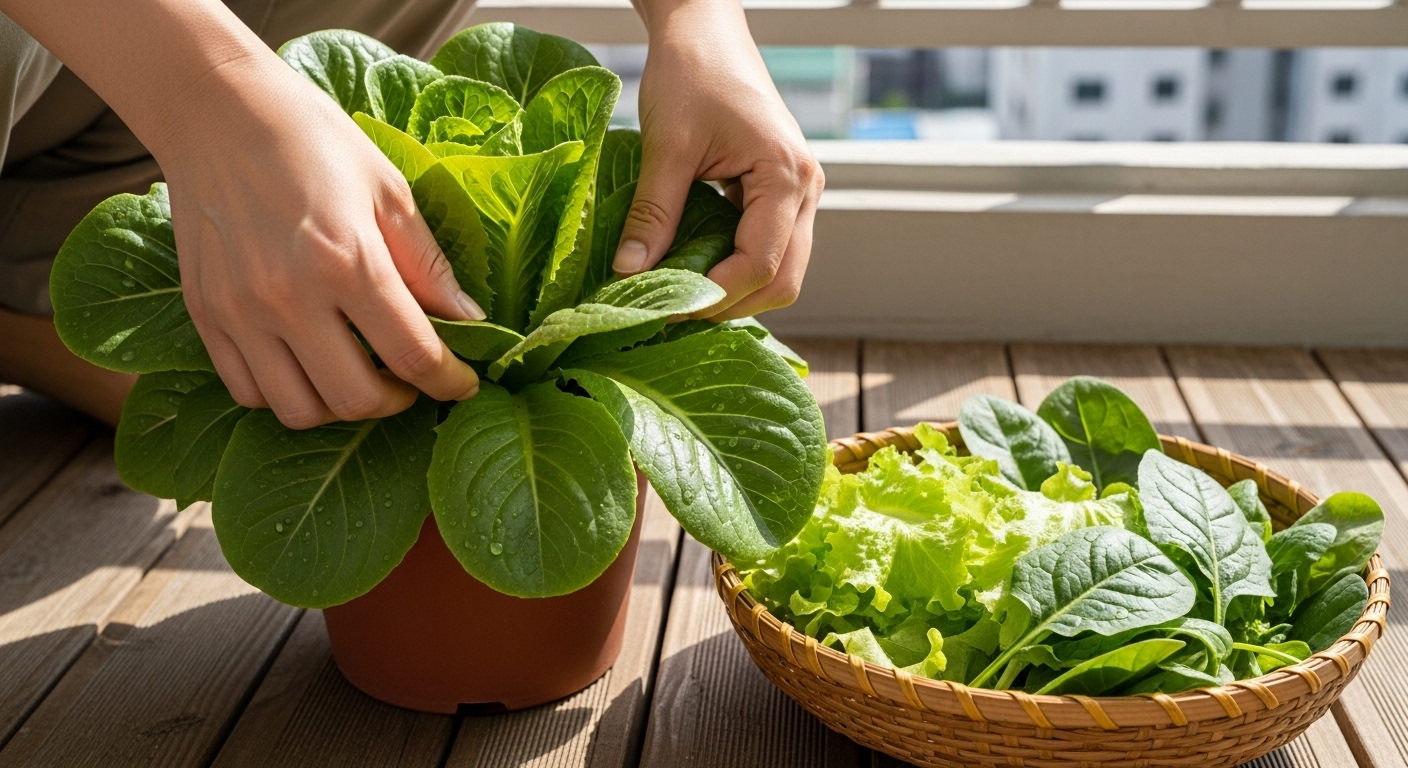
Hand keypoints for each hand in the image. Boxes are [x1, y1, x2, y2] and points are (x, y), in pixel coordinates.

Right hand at [160, 54, 482, 428]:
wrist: (216, 109)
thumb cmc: (312, 141)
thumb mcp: (389, 190)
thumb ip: (429, 265)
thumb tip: (471, 320)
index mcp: (347, 261)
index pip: (414, 356)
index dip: (450, 382)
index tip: (463, 383)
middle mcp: (288, 297)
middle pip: (355, 400)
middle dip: (397, 401)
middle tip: (411, 379)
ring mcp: (239, 312)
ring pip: (298, 411)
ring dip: (340, 406)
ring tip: (360, 376)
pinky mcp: (204, 315)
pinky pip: (247, 392)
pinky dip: (286, 396)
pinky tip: (309, 365)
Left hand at [615, 0, 822, 319]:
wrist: (706, 30)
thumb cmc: (691, 73)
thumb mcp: (665, 145)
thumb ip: (653, 213)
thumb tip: (629, 273)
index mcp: (786, 176)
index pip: (760, 264)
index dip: (714, 297)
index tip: (664, 308)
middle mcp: (805, 189)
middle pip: (783, 280)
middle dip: (731, 304)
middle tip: (673, 313)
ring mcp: (799, 192)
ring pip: (782, 270)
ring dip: (736, 291)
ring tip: (682, 297)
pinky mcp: (781, 192)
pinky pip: (771, 248)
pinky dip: (737, 268)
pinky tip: (696, 270)